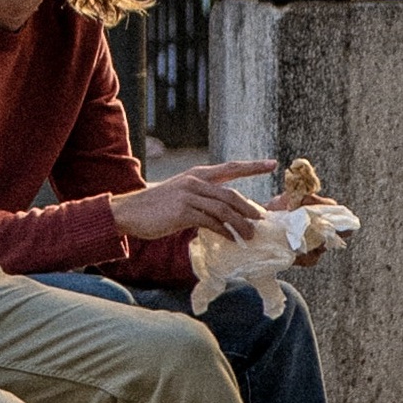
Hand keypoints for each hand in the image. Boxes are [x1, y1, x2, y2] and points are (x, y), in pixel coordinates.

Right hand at [108, 160, 277, 241]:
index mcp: (196, 174)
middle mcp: (194, 181)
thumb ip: (202, 199)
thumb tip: (225, 212)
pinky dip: (224, 231)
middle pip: (231, 193)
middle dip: (250, 208)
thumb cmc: (156, 206)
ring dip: (240, 224)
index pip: (230, 167)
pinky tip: (231, 239)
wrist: (128, 211)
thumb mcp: (181, 195)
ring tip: (249, 235)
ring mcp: (188, 195)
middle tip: (262, 221)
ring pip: (224, 209)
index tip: (273, 164)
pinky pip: (211, 222)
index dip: (253, 166)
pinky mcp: (182, 211)